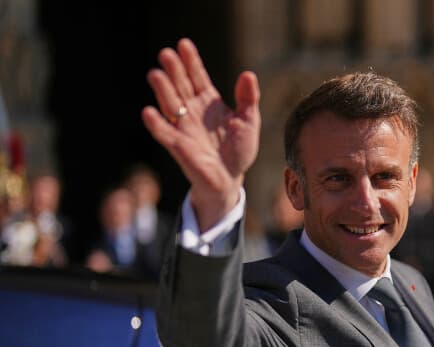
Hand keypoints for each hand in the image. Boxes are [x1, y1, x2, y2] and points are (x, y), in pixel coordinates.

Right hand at [142, 38, 260, 230]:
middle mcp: (192, 111)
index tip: (184, 44)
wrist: (230, 179)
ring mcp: (183, 127)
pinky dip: (157, 124)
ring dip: (162, 91)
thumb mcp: (249, 122)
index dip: (191, 61)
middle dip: (174, 70)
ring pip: (170, 105)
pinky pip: (164, 133)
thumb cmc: (238, 150)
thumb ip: (248, 99)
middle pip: (181, 86)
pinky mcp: (178, 146)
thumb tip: (248, 74)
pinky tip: (149, 112)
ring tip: (156, 75)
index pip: (197, 77)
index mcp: (208, 102)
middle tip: (166, 54)